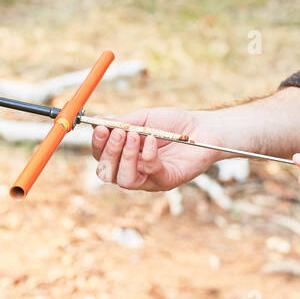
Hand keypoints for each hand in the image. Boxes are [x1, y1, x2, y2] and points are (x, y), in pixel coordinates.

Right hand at [90, 107, 221, 190]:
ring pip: (124, 180)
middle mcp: (133, 169)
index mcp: (124, 154)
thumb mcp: (144, 118)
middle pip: (107, 172)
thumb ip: (123, 122)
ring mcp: (149, 178)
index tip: (101, 128)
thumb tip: (97, 121)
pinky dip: (149, 156)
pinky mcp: (167, 181)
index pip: (101, 156)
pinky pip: (151, 174)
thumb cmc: (172, 123)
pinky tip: (153, 140)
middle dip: (109, 152)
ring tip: (134, 136)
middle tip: (119, 133)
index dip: (97, 144)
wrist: (202, 128)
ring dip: (125, 157)